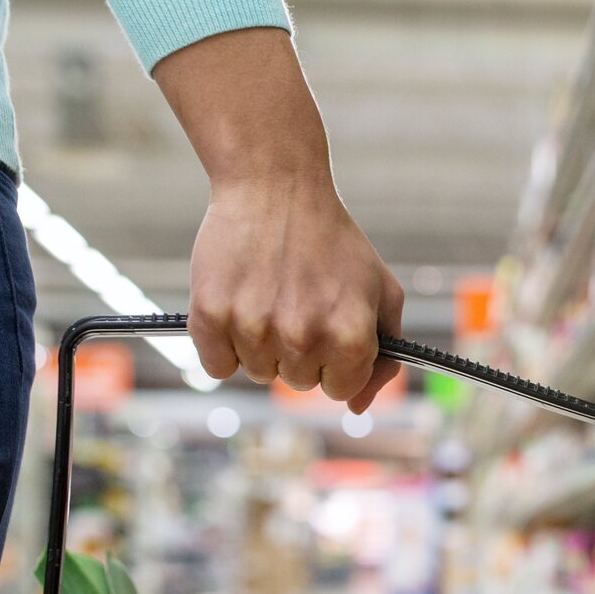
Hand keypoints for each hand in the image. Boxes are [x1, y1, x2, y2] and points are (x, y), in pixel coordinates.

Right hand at [187, 176, 402, 412]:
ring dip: (263, 346)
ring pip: (258, 374)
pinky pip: (217, 365)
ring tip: (269, 297)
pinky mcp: (210, 316)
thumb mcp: (381, 291)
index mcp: (349, 335)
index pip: (342, 390)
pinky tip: (239, 304)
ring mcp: (253, 328)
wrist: (275, 187)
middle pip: (299, 383)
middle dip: (301, 352)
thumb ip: (384, 355)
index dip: (338, 361)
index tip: (329, 330)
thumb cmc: (333, 241)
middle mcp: (301, 337)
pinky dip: (224, 345)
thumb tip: (358, 407)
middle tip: (297, 303)